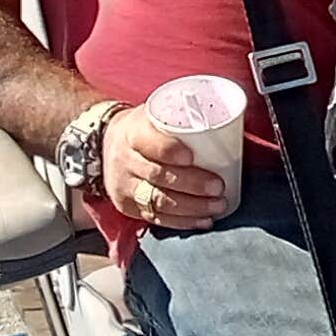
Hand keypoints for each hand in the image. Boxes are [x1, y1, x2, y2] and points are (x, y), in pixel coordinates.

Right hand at [101, 105, 227, 232]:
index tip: (191, 157)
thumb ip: (182, 119)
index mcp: (133, 133)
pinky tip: (203, 221)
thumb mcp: (154, 114)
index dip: (169, 151)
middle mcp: (125, 160)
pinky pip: (155, 218)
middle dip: (191, 184)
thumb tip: (229, 121)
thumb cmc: (142, 129)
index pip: (149, 143)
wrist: (106, 144)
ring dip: (191, 207)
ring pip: (158, 201)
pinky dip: (182, 222)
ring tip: (217, 205)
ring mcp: (125, 186)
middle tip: (218, 186)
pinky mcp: (128, 206)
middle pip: (157, 175)